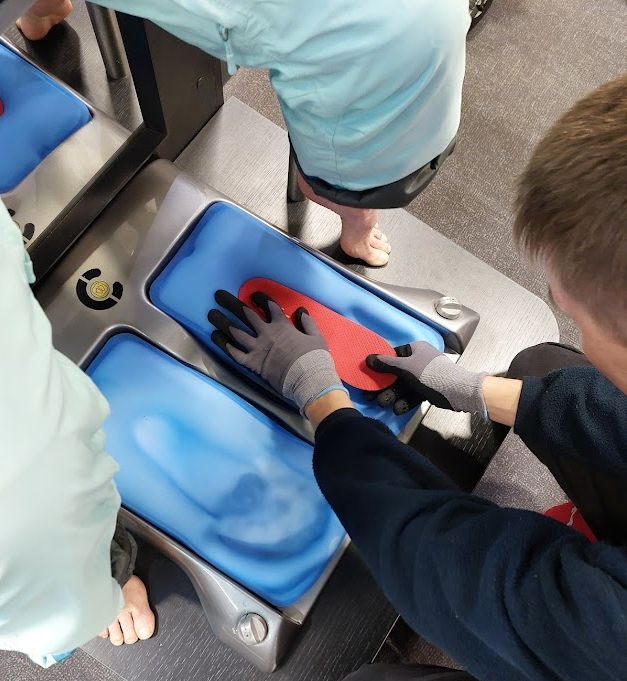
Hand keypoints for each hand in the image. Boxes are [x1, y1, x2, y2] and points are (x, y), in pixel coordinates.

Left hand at [208, 290, 347, 411]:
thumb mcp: (316, 337)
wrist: (308, 379)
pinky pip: (235, 353)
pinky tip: (217, 338)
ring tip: (212, 314)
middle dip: (231, 303)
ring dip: (222, 322)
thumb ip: (307, 323)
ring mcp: (258, 348)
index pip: (269, 306)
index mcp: (282, 325)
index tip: (253, 295)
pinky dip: (225, 345)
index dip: (260, 298)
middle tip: (219, 296)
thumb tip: (301, 311)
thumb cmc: (314, 358)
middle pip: (245, 314)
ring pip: (235, 331)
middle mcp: (266, 333)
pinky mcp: (253, 364)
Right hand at [366, 341, 486, 415]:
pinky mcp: (429, 390)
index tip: (369, 375)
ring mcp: (424, 376)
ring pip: (404, 385)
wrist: (457, 391)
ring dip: (393, 395)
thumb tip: (368, 358)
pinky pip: (413, 394)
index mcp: (415, 349)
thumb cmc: (429, 374)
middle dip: (384, 385)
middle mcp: (419, 361)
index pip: (393, 355)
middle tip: (371, 396)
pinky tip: (397, 409)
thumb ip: (385, 364)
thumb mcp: (405, 368)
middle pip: (396, 373)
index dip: (381, 365)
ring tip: (383, 404)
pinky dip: (405, 401)